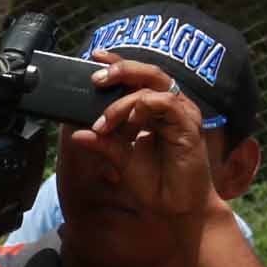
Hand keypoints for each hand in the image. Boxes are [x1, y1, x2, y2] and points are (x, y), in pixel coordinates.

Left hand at [60, 55, 213, 223]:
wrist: (178, 209)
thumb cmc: (158, 185)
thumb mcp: (123, 161)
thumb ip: (104, 144)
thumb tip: (76, 133)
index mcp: (156, 111)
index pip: (136, 79)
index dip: (118, 64)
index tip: (94, 56)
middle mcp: (170, 107)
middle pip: (147, 72)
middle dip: (120, 70)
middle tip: (96, 79)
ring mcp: (181, 114)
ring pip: (152, 86)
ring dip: (124, 100)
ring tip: (106, 120)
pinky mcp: (189, 124)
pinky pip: (165, 102)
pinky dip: (144, 107)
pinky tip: (131, 121)